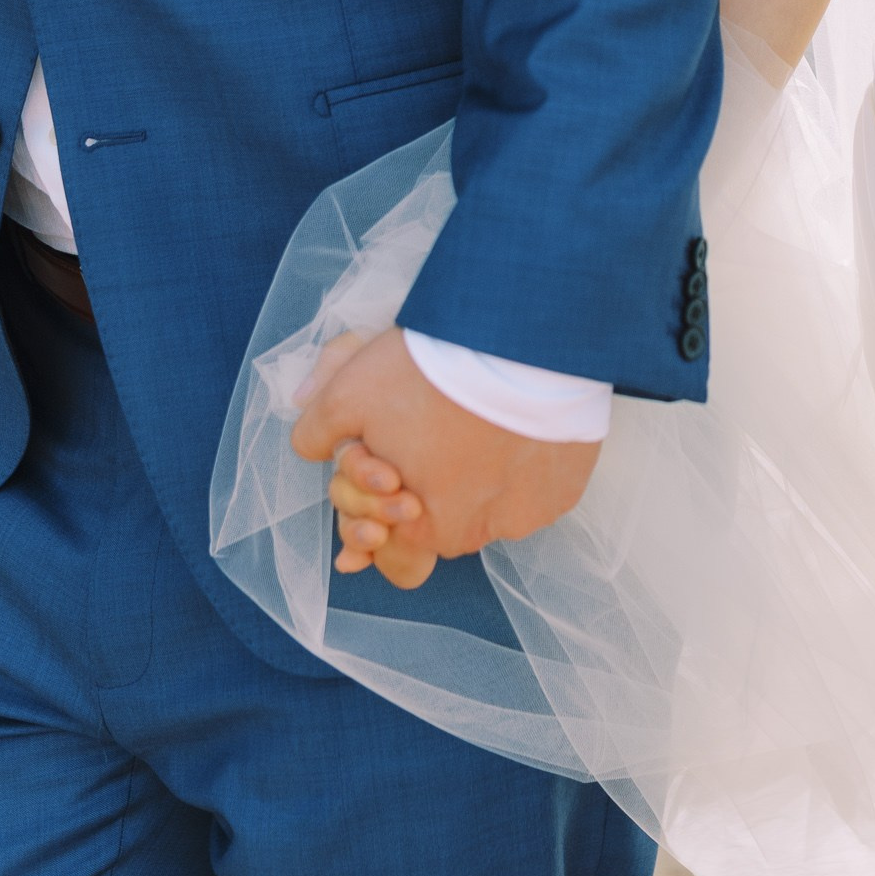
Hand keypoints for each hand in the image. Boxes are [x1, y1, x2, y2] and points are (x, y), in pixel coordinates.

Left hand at [292, 327, 601, 590]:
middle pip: (444, 513)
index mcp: (419, 526)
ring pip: (493, 503)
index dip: (389, 482)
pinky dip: (527, 461)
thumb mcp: (349, 392)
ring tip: (481, 416)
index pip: (395, 525)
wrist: (521, 339)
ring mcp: (526, 517)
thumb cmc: (432, 370)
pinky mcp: (563, 492)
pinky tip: (519, 422)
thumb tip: (311, 450)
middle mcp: (474, 536)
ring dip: (486, 472)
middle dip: (436, 477)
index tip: (398, 443)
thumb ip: (318, 431)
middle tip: (439, 420)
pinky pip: (538, 487)